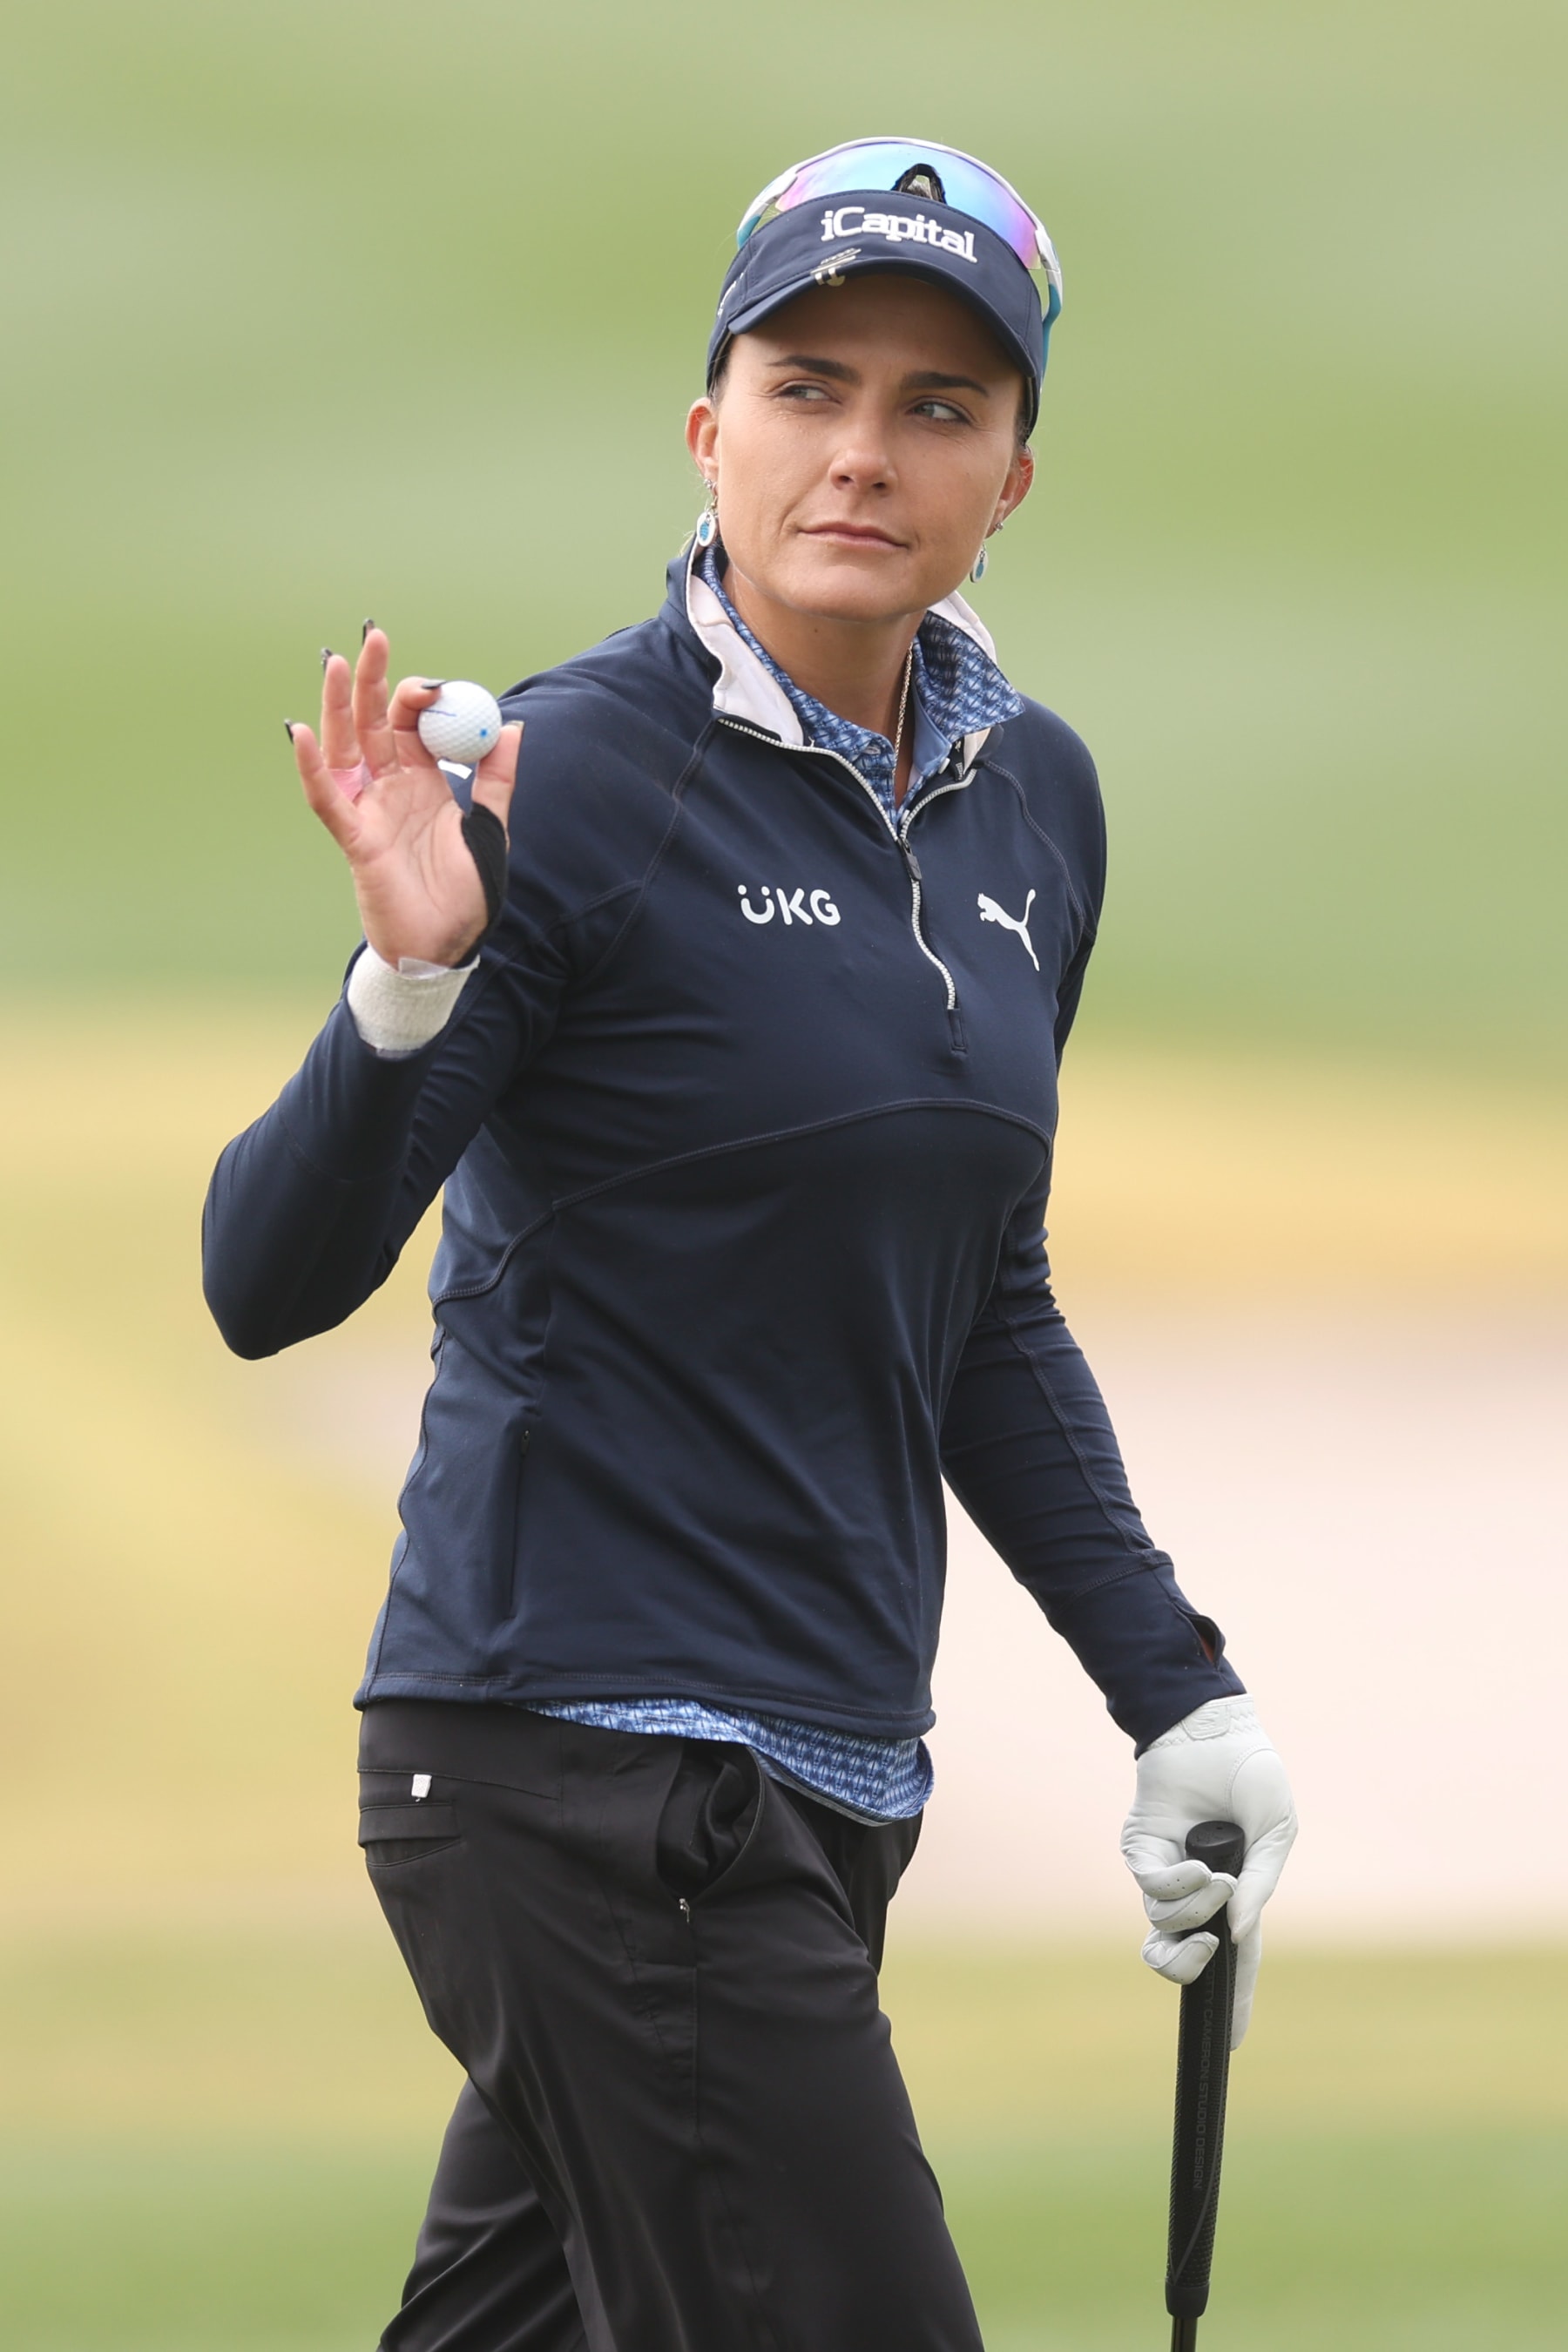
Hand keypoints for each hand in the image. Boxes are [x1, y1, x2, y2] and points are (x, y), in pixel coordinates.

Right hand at [290, 630, 520, 967]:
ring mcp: (368, 812)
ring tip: (335, 662)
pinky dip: (313, 768)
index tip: (438, 680)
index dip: (419, 698)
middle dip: (371, 680)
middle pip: (372, 724)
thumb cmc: (465, 892)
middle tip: (374, 636)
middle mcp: (389, 790)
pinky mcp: (355, 840)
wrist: (449, 945)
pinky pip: (328, 799)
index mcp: (422, 783)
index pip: (410, 725)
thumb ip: (499, 778)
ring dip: (337, 706)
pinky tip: (304, 733)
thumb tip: (512, 726)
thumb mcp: (491, 827)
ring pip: (345, 749)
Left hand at [1120, 1694, 1296, 2046]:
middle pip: (1180, 1959)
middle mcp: (1197, 1893)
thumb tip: (1237, 1934)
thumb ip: (1261, 1886)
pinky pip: (1150, 1890)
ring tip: (1214, 1879)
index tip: (1232, 2044)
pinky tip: (1197, 1867)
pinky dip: (1175, 1887)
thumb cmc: (1252, 1777)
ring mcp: (1166, 1872)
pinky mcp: (1140, 1850)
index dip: (1235, 2001)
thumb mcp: (1276, 1832)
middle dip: (1188, 1967)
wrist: (1213, 1731)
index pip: (1236, 1961)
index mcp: (1236, 1895)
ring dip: (1192, 1913)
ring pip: (1163, 1928)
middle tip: (1207, 1946)